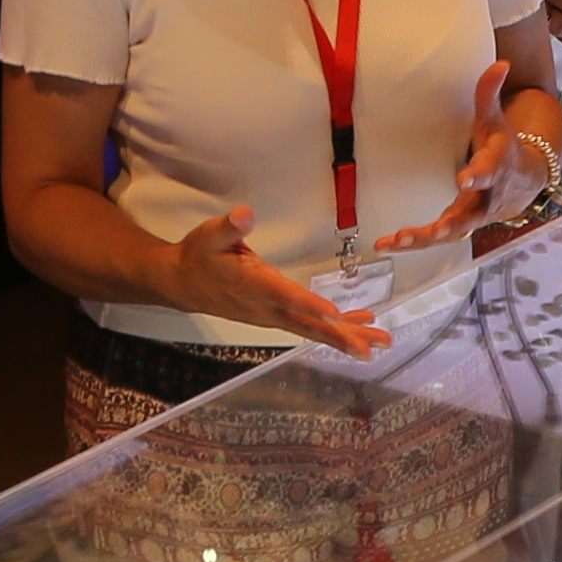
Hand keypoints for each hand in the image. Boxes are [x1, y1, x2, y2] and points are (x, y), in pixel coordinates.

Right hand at [162, 204, 388, 355]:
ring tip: (379, 342)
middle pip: (309, 325)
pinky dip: (335, 329)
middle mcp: (266, 307)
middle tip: (372, 346)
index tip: (335, 315)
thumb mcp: (209, 235)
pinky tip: (357, 326)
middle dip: (342, 336)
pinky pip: (308, 327)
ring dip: (346, 337)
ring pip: (313, 331)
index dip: (310, 306)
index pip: (285, 297)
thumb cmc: (199, 256)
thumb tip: (244, 214)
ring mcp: (271, 315)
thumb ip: (229, 226)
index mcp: (253, 284)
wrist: (182, 283)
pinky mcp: (274, 317)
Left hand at [375, 60, 550, 247]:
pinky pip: (437, 238)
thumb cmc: (503, 148)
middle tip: (434, 230)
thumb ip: (490, 95)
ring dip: (424, 239)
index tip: (465, 177)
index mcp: (496, 168)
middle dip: (452, 223)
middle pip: (470, 214)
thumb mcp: (496, 122)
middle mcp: (486, 198)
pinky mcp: (458, 227)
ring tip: (397, 241)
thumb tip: (501, 63)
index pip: (490, 171)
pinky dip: (414, 243)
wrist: (523, 183)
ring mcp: (473, 217)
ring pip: (451, 233)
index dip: (479, 174)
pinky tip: (386, 244)